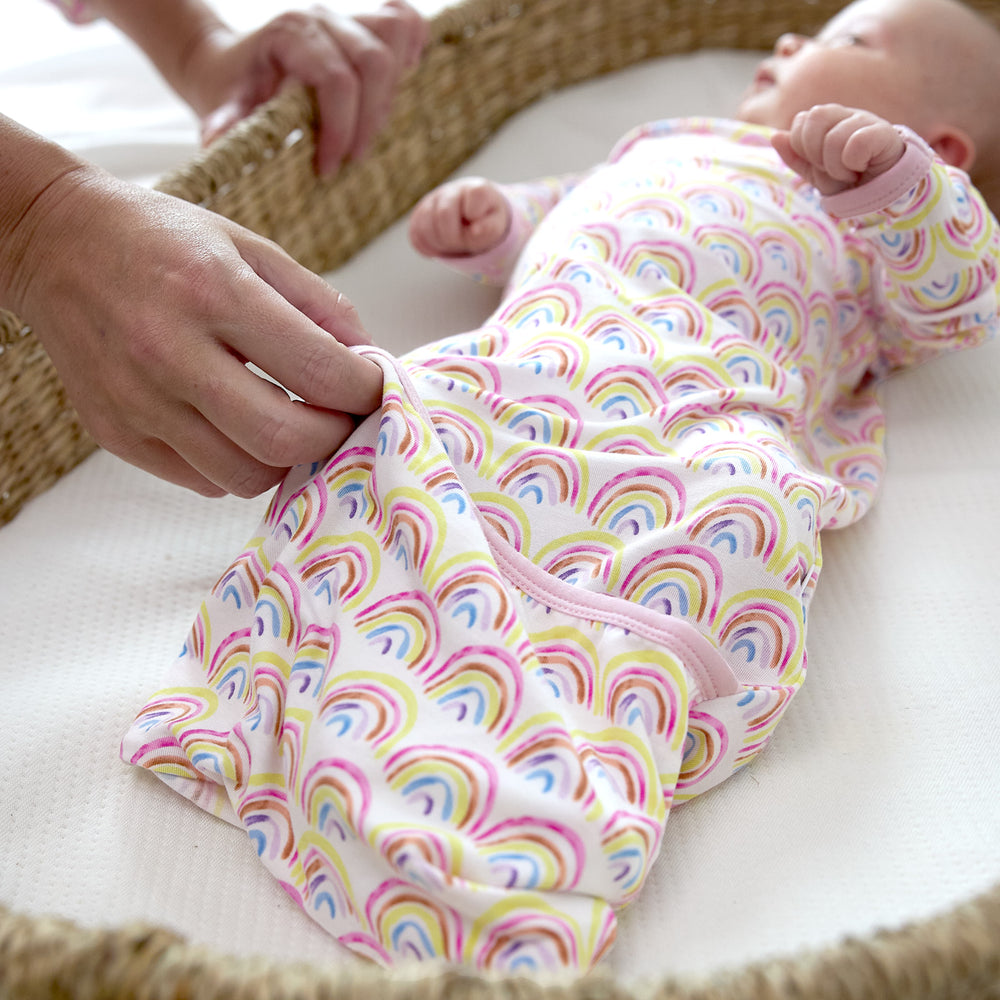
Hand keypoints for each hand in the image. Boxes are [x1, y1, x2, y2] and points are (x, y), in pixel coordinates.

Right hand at [8, 165, 382, 497]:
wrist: (55, 242)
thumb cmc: (160, 240)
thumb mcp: (250, 248)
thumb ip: (320, 305)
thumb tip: (369, 360)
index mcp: (214, 293)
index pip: (318, 371)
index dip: (365, 390)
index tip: (374, 388)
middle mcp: (170, 353)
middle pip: (286, 439)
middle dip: (335, 437)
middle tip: (342, 417)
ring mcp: (138, 402)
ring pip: (247, 475)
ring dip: (288, 460)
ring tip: (292, 424)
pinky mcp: (117, 434)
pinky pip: (204, 482)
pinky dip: (239, 466)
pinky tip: (239, 429)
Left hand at [191, 1, 427, 174]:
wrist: (231, 65)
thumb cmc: (233, 90)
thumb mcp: (222, 108)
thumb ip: (223, 122)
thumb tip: (217, 140)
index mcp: (290, 32)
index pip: (337, 80)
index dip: (340, 129)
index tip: (326, 167)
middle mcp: (322, 16)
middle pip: (374, 63)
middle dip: (368, 121)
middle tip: (350, 158)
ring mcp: (346, 18)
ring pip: (396, 36)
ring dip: (390, 93)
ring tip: (368, 129)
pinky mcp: (363, 26)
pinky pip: (404, 21)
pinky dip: (413, 45)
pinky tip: (404, 76)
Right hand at [408, 178, 511, 256]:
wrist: (471, 213)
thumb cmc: (486, 220)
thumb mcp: (497, 224)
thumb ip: (491, 228)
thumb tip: (474, 231)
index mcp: (476, 189)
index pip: (473, 196)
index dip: (474, 215)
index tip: (477, 223)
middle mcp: (451, 191)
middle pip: (443, 214)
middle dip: (454, 238)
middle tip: (463, 244)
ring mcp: (432, 201)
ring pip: (425, 226)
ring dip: (441, 244)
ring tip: (453, 245)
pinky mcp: (418, 215)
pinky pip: (416, 236)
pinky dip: (429, 248)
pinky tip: (441, 247)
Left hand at [771, 104, 905, 195]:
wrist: (882, 196)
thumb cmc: (849, 182)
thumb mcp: (816, 174)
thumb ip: (796, 156)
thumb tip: (775, 136)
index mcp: (828, 121)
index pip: (801, 121)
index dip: (803, 147)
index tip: (818, 163)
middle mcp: (846, 115)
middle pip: (814, 117)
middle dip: (815, 151)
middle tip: (831, 167)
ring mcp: (867, 121)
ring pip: (834, 135)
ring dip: (835, 164)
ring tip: (849, 172)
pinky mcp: (885, 133)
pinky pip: (857, 143)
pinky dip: (853, 162)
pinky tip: (863, 167)